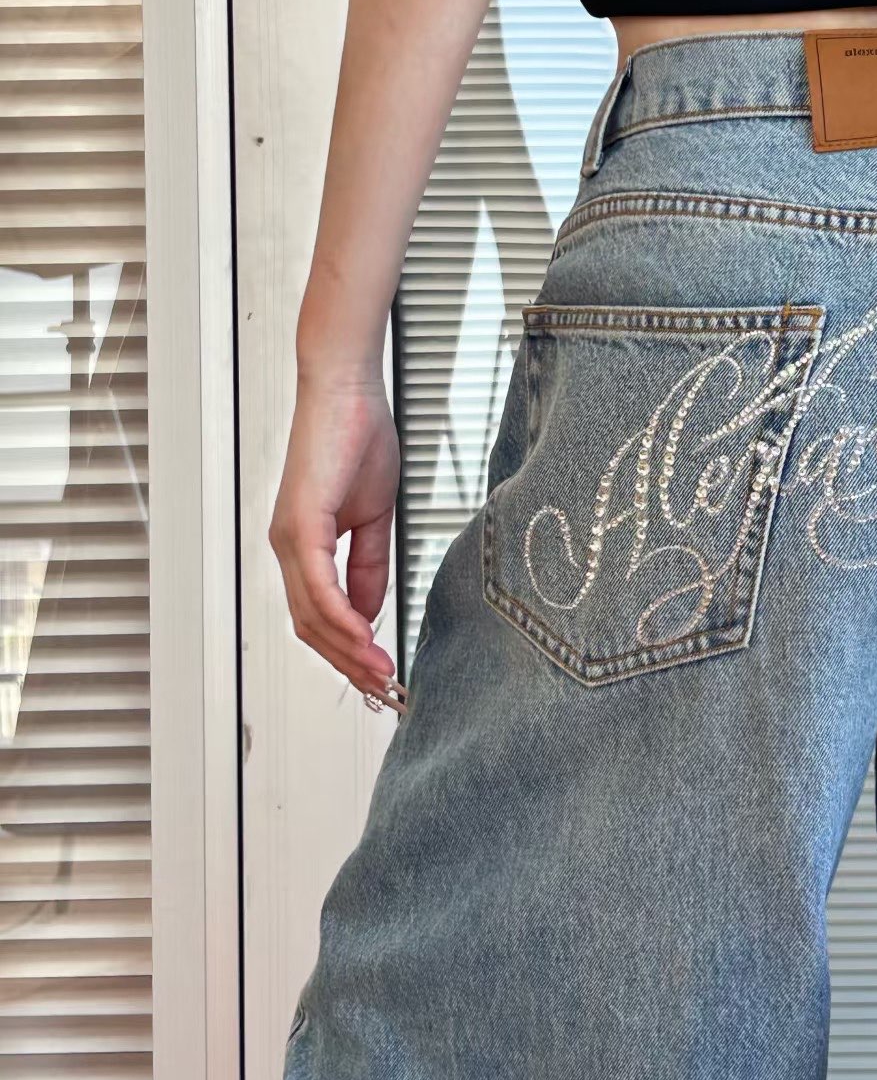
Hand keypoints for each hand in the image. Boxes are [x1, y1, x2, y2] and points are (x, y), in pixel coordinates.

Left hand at [268, 367, 402, 706]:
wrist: (347, 389)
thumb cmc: (358, 438)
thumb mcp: (374, 516)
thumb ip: (369, 566)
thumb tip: (369, 611)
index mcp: (303, 546)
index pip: (319, 616)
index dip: (349, 650)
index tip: (382, 673)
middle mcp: (287, 547)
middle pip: (310, 628)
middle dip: (349, 665)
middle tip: (385, 689)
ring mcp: (288, 538)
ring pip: (311, 616)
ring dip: (348, 651)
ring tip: (382, 673)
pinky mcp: (299, 524)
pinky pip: (318, 587)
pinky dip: (341, 618)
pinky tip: (366, 637)